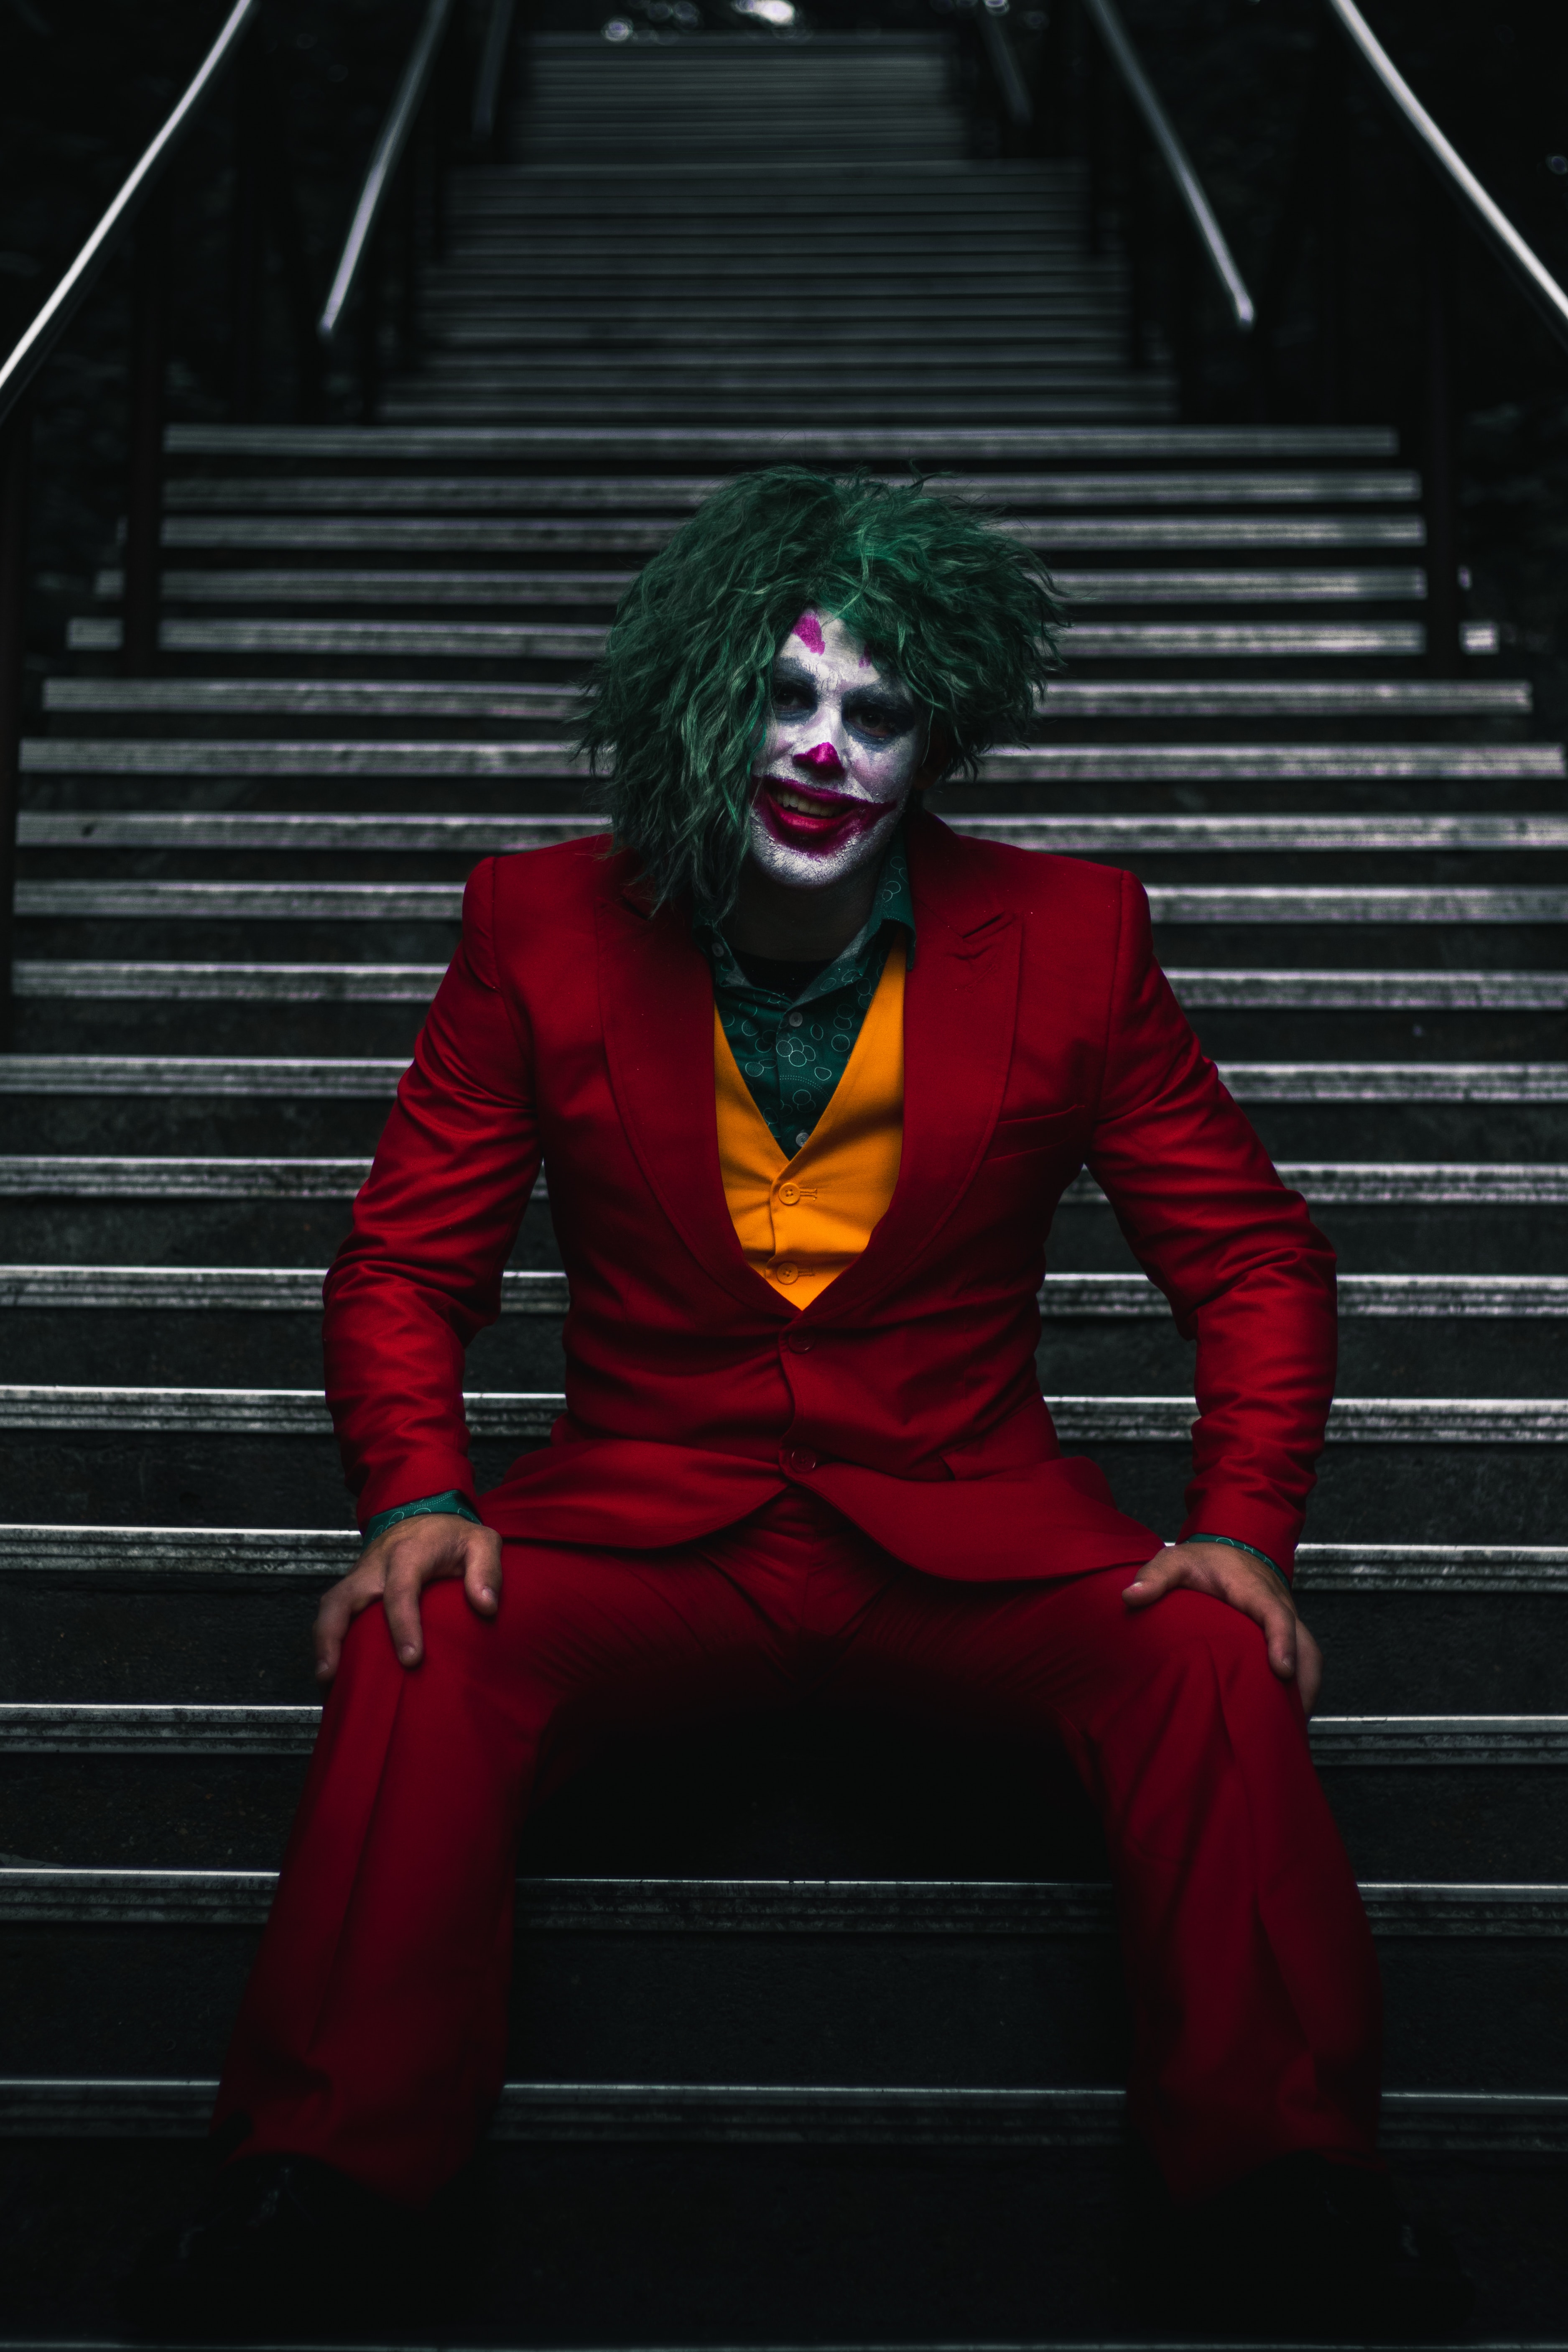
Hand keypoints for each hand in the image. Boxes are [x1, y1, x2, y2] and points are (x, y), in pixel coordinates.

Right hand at [314, 1512, 501, 1683]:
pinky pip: (332, 1613)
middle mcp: (376, 1565)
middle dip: (333, 1637)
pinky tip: (334, 1671)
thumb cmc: (452, 1536)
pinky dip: (327, 1640)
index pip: (400, 1590)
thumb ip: (487, 1570)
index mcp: (408, 1553)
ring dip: (323, 1643)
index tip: (412, 1658)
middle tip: (333, 1675)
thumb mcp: (481, 1542)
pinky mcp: (354, 1588)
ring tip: (327, 1683)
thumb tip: (486, 1606)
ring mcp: (360, 1576)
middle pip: (343, 1599)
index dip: (403, 1625)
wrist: (425, 1515)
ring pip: (329, 1607)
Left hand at [1122, 1539, 1322, 1714]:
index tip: (1282, 1671)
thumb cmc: (1205, 1561)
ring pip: (1310, 1657)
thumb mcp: (1176, 1561)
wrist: (1231, 1549)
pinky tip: (1287, 1715)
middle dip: (1303, 1681)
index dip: (1283, 1642)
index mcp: (1253, 1589)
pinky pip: (1305, 1662)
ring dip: (1305, 1690)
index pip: (1275, 1615)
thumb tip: (1131, 1596)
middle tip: (1290, 1718)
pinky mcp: (1288, 1635)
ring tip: (1290, 1727)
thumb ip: (1155, 1576)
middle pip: (1305, 1645)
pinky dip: (1302, 1687)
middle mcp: (1278, 1606)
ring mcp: (1287, 1621)